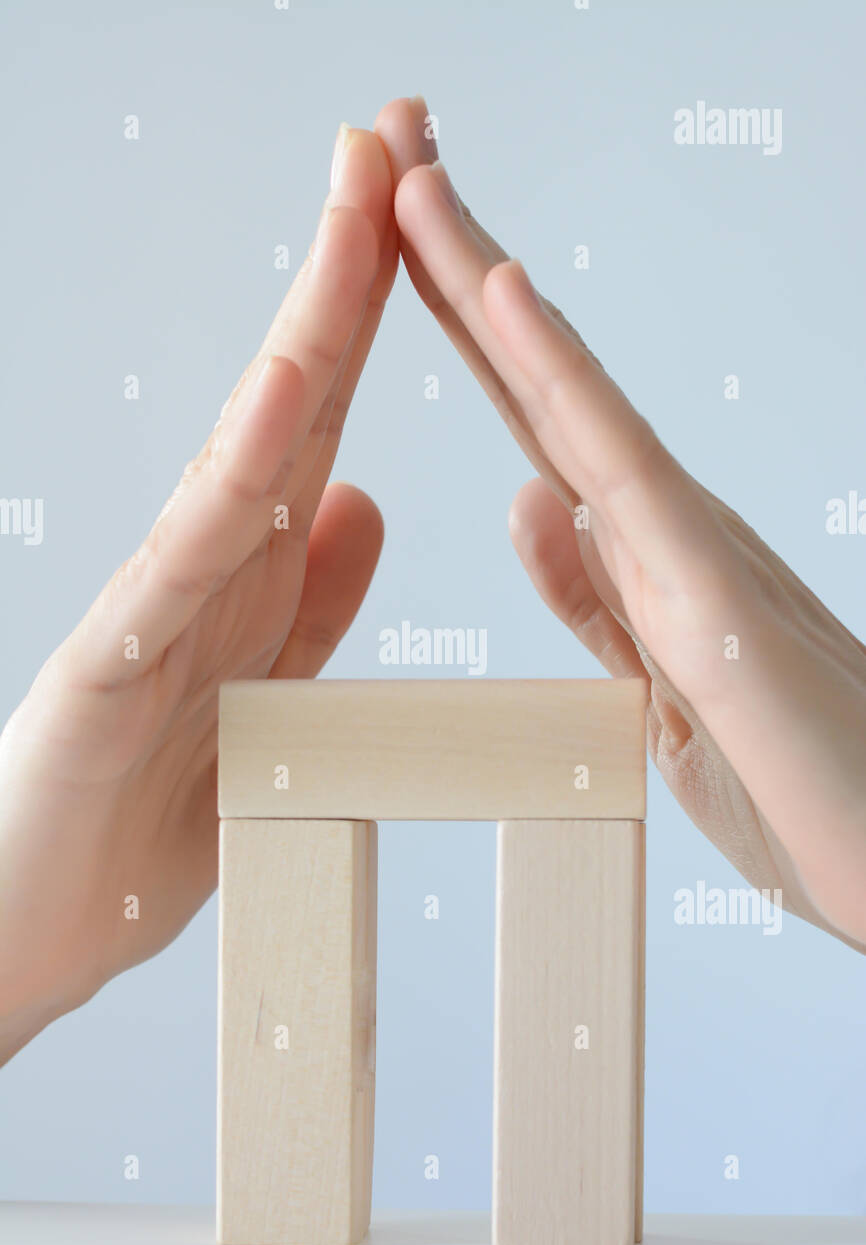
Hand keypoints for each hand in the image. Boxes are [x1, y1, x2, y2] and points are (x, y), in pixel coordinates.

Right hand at [0, 127, 396, 1061]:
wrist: (34, 927)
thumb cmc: (142, 822)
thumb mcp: (266, 701)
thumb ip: (308, 602)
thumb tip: (364, 496)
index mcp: (250, 573)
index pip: (327, 418)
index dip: (379, 314)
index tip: (421, 210)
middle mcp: (204, 562)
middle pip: (295, 394)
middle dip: (346, 260)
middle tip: (391, 129)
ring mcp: (155, 603)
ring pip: (247, 445)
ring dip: (308, 321)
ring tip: (354, 198)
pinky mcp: (113, 668)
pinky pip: (188, 560)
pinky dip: (241, 475)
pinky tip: (287, 396)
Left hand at [375, 98, 865, 947]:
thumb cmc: (792, 788)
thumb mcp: (654, 692)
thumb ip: (595, 597)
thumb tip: (530, 500)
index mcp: (640, 553)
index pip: (532, 420)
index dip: (460, 334)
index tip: (396, 248)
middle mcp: (665, 523)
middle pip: (538, 382)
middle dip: (458, 272)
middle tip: (394, 159)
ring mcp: (690, 546)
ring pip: (568, 395)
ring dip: (484, 288)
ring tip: (417, 186)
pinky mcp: (712, 592)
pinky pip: (621, 465)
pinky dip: (559, 377)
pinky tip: (504, 300)